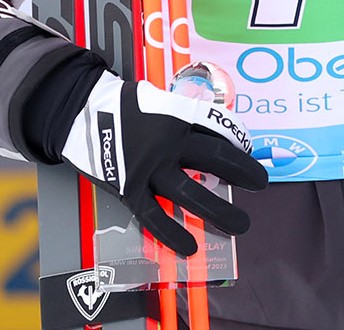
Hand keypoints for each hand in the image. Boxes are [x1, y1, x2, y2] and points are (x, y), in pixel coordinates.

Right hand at [61, 71, 268, 255]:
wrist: (82, 114)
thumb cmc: (127, 105)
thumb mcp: (160, 98)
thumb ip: (186, 115)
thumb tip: (216, 130)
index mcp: (178, 115)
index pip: (219, 128)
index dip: (240, 141)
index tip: (251, 151)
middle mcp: (167, 142)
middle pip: (214, 159)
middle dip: (243, 172)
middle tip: (261, 183)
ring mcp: (148, 168)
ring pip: (189, 193)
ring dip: (218, 211)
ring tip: (241, 225)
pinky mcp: (129, 189)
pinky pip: (154, 216)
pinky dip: (172, 232)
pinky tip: (191, 246)